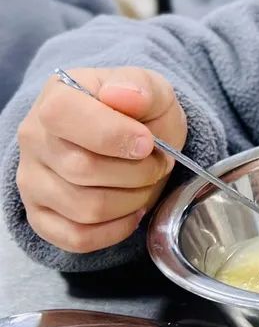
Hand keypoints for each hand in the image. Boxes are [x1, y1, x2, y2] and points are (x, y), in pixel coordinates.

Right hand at [15, 68, 187, 252]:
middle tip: (157, 164)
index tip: (146, 143)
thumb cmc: (139, 112)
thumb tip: (122, 95)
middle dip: (136, 172)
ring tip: (145, 184)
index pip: (62, 115)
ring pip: (84, 209)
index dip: (112, 134)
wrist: (133, 136)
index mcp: (56, 96)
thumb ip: (142, 88)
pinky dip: (115, 230)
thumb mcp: (152, 89)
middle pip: (82, 169)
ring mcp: (32, 180)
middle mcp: (34, 139)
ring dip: (131, 201)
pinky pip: (76, 238)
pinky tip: (132, 211)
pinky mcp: (40, 215)